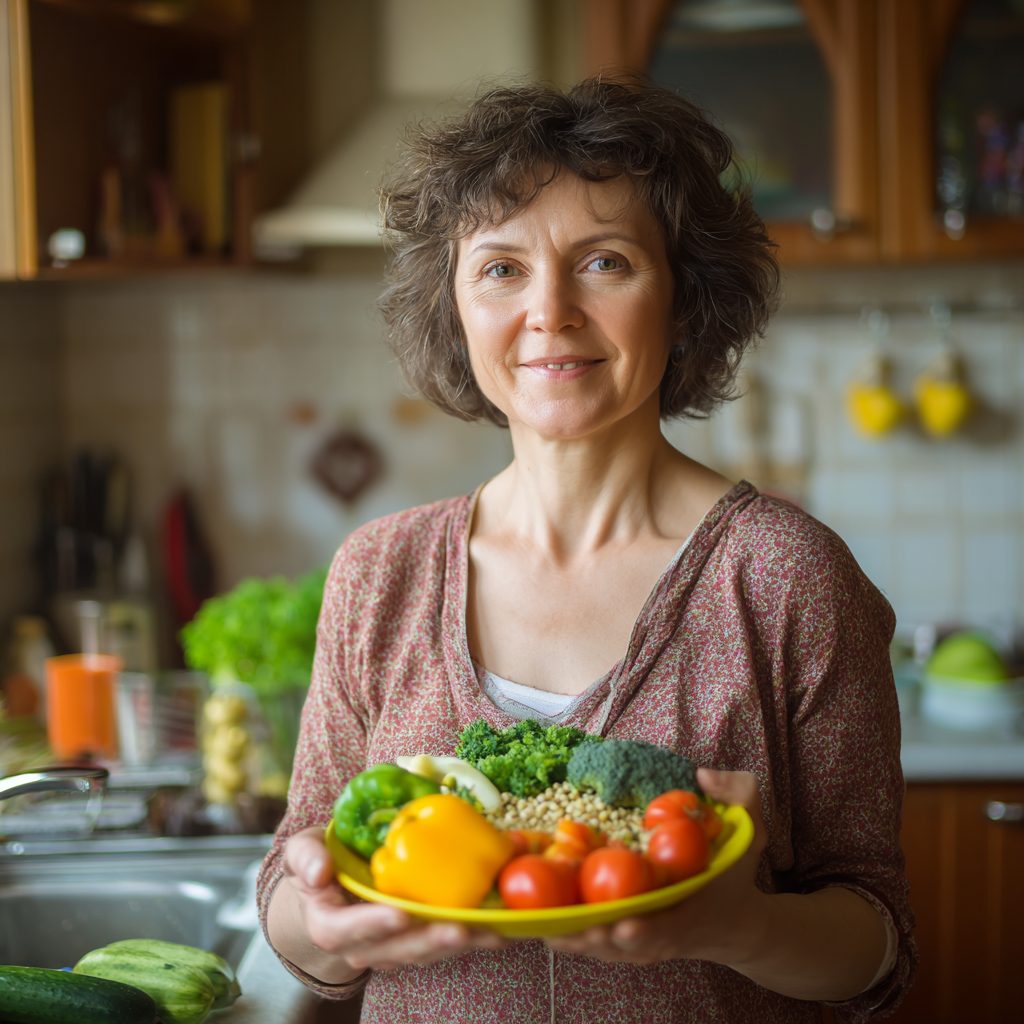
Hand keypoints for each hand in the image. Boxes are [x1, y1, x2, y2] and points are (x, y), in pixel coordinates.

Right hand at [269, 826, 506, 982]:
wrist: (332, 888)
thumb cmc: (319, 864)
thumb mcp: (302, 852)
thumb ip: (305, 858)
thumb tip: (319, 870)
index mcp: (330, 926)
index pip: (348, 931)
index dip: (374, 925)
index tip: (399, 913)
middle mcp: (364, 946)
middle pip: (398, 949)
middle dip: (431, 940)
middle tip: (459, 928)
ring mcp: (394, 947)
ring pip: (428, 951)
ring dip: (462, 943)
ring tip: (491, 931)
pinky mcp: (419, 941)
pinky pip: (446, 943)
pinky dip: (474, 936)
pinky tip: (501, 927)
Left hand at [546, 769, 768, 965]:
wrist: (737, 926)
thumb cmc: (739, 874)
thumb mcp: (753, 829)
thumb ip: (740, 795)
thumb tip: (702, 775)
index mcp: (695, 911)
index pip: (671, 926)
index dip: (647, 928)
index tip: (624, 922)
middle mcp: (668, 937)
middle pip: (627, 946)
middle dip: (598, 938)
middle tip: (572, 924)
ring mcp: (646, 946)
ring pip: (607, 951)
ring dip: (578, 942)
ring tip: (546, 929)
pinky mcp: (630, 947)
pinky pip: (599, 947)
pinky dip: (574, 940)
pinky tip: (545, 927)